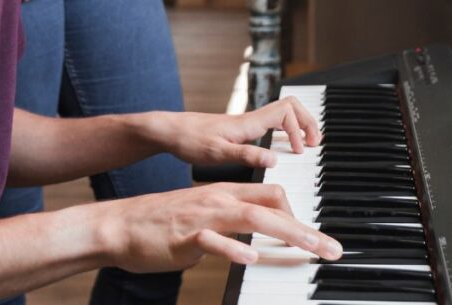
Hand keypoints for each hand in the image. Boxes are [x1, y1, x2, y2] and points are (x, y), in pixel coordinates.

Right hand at [96, 182, 342, 271]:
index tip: (316, 237)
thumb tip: (255, 240)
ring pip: (252, 217)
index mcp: (223, 194)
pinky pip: (213, 240)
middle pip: (272, 205)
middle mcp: (217, 200)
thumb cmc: (160, 225)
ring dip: (288, 232)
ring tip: (312, 249)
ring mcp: (202, 216)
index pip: (272, 194)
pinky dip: (233, 248)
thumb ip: (229, 224)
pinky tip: (250, 256)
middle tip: (332, 249)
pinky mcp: (184, 236)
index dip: (299, 214)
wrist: (120, 225)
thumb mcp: (202, 218)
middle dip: (308, 228)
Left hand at [146, 96, 321, 167]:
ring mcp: (245, 124)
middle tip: (314, 142)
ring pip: (281, 113)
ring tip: (304, 145)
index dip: (299, 129)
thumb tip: (275, 159)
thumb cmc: (189, 141)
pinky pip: (270, 123)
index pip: (287, 112)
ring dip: (297, 124)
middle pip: (290, 107)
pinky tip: (281, 147)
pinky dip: (283, 130)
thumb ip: (247, 155)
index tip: (300, 151)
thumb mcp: (217, 154)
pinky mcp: (238, 130)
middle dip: (307, 121)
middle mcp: (250, 119)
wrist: (168, 132)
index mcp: (248, 123)